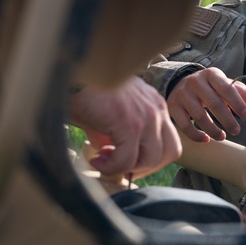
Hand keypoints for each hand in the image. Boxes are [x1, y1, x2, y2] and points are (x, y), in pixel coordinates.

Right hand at [67, 77, 181, 177]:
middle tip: (119, 166)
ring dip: (127, 168)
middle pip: (171, 152)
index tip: (128, 163)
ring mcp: (147, 116)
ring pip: (152, 159)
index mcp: (155, 105)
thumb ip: (119, 138)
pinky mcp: (131, 123)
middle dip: (144, 167)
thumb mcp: (110, 117)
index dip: (152, 160)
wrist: (74, 75)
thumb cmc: (87, 93)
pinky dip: (111, 167)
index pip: (170, 141)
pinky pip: (127, 160)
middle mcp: (157, 109)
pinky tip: (96, 160)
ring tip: (103, 161)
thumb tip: (116, 163)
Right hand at [166, 67, 245, 142]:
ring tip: (223, 136)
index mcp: (212, 74)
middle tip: (237, 130)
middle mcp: (196, 82)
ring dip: (213, 129)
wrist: (182, 83)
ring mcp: (183, 94)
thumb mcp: (229, 87)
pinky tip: (206, 139)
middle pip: (213, 103)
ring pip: (199, 116)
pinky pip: (184, 125)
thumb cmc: (211, 87)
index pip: (227, 88)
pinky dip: (196, 135)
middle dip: (227, 119)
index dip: (237, 103)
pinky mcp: (173, 106)